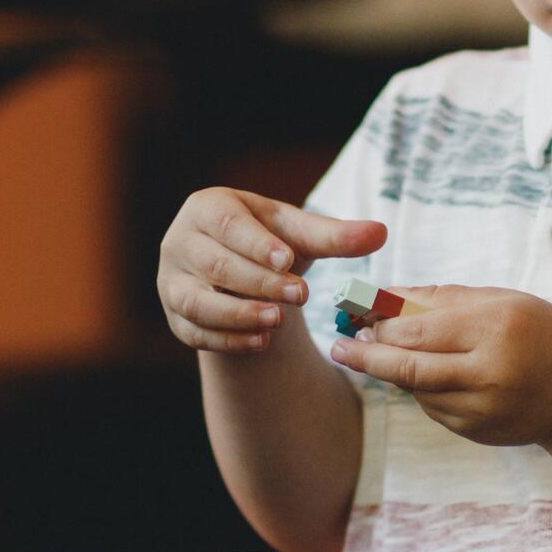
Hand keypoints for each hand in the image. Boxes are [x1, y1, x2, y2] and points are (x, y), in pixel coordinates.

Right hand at [158, 187, 385, 352]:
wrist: (242, 274)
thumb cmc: (271, 243)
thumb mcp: (301, 236)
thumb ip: (336, 236)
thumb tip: (380, 232)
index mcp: (208, 208)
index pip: (228, 225)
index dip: (256, 243)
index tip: (287, 259)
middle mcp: (180, 242)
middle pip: (215, 264)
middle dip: (258, 282)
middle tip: (299, 295)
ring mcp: (171, 282)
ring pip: (197, 301)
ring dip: (238, 314)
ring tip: (277, 322)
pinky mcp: (175, 317)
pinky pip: (195, 332)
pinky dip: (228, 340)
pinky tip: (261, 342)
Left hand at [328, 286, 551, 446]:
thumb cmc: (542, 335)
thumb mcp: (502, 302)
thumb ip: (442, 297)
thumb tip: (384, 296)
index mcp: (496, 328)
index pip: (419, 328)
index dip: (380, 323)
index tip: (354, 314)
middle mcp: (489, 372)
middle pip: (407, 367)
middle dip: (367, 355)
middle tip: (341, 346)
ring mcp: (483, 408)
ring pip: (415, 390)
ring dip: (394, 371)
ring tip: (381, 352)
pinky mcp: (477, 432)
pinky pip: (432, 408)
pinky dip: (422, 389)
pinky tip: (430, 374)